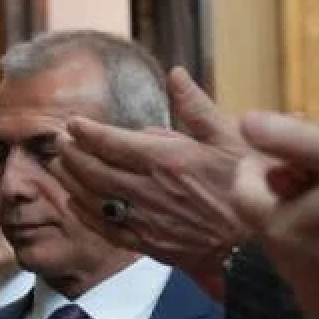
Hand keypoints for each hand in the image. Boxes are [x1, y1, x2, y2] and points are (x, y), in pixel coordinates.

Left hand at [55, 68, 267, 273]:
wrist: (261, 243)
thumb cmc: (252, 185)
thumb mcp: (231, 137)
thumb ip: (197, 107)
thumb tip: (175, 74)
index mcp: (167, 159)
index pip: (112, 142)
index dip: (87, 132)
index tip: (73, 123)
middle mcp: (149, 190)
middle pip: (94, 170)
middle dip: (71, 154)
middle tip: (59, 141)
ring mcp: (146, 220)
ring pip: (94, 199)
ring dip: (71, 181)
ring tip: (58, 166)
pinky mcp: (149, 244)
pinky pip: (106, 228)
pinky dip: (85, 213)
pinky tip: (75, 203)